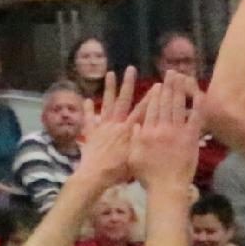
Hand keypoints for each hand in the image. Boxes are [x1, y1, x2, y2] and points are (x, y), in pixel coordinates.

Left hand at [77, 68, 141, 185]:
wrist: (95, 176)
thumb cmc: (117, 171)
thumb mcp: (135, 157)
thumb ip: (141, 141)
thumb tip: (150, 129)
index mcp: (127, 130)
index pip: (141, 110)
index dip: (150, 98)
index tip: (157, 85)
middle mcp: (115, 124)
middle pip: (123, 100)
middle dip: (128, 84)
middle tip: (130, 69)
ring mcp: (102, 127)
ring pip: (106, 103)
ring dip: (108, 88)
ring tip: (110, 73)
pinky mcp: (91, 133)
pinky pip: (89, 119)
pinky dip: (88, 110)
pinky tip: (87, 100)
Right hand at [128, 74, 201, 191]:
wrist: (167, 188)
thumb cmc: (148, 177)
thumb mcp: (134, 157)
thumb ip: (134, 139)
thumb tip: (135, 124)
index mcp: (147, 132)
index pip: (151, 108)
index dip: (155, 94)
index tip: (158, 84)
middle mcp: (162, 128)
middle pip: (164, 103)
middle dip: (168, 86)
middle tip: (171, 72)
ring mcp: (177, 132)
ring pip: (178, 106)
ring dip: (179, 90)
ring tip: (181, 77)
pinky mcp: (190, 138)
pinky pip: (194, 119)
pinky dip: (196, 106)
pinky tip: (198, 94)